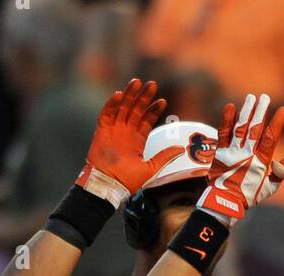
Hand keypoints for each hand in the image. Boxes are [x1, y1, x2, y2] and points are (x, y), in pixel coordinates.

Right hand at [78, 78, 181, 207]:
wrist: (110, 184)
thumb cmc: (128, 180)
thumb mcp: (152, 168)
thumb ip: (165, 156)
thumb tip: (181, 149)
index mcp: (137, 140)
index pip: (146, 120)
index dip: (153, 110)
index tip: (163, 101)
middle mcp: (126, 132)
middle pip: (135, 109)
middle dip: (143, 97)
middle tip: (152, 84)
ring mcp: (114, 129)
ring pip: (122, 107)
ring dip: (129, 94)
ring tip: (137, 82)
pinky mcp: (102, 130)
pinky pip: (107, 113)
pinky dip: (112, 103)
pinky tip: (119, 94)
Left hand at [198, 93, 283, 223]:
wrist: (225, 202)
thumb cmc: (249, 195)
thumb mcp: (269, 187)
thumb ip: (282, 171)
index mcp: (260, 162)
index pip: (270, 138)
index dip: (277, 123)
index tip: (283, 110)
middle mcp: (247, 154)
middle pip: (255, 129)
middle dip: (261, 112)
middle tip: (265, 96)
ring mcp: (232, 152)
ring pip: (241, 128)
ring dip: (246, 111)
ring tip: (252, 97)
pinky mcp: (220, 152)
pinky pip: (223, 133)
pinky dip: (227, 120)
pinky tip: (231, 107)